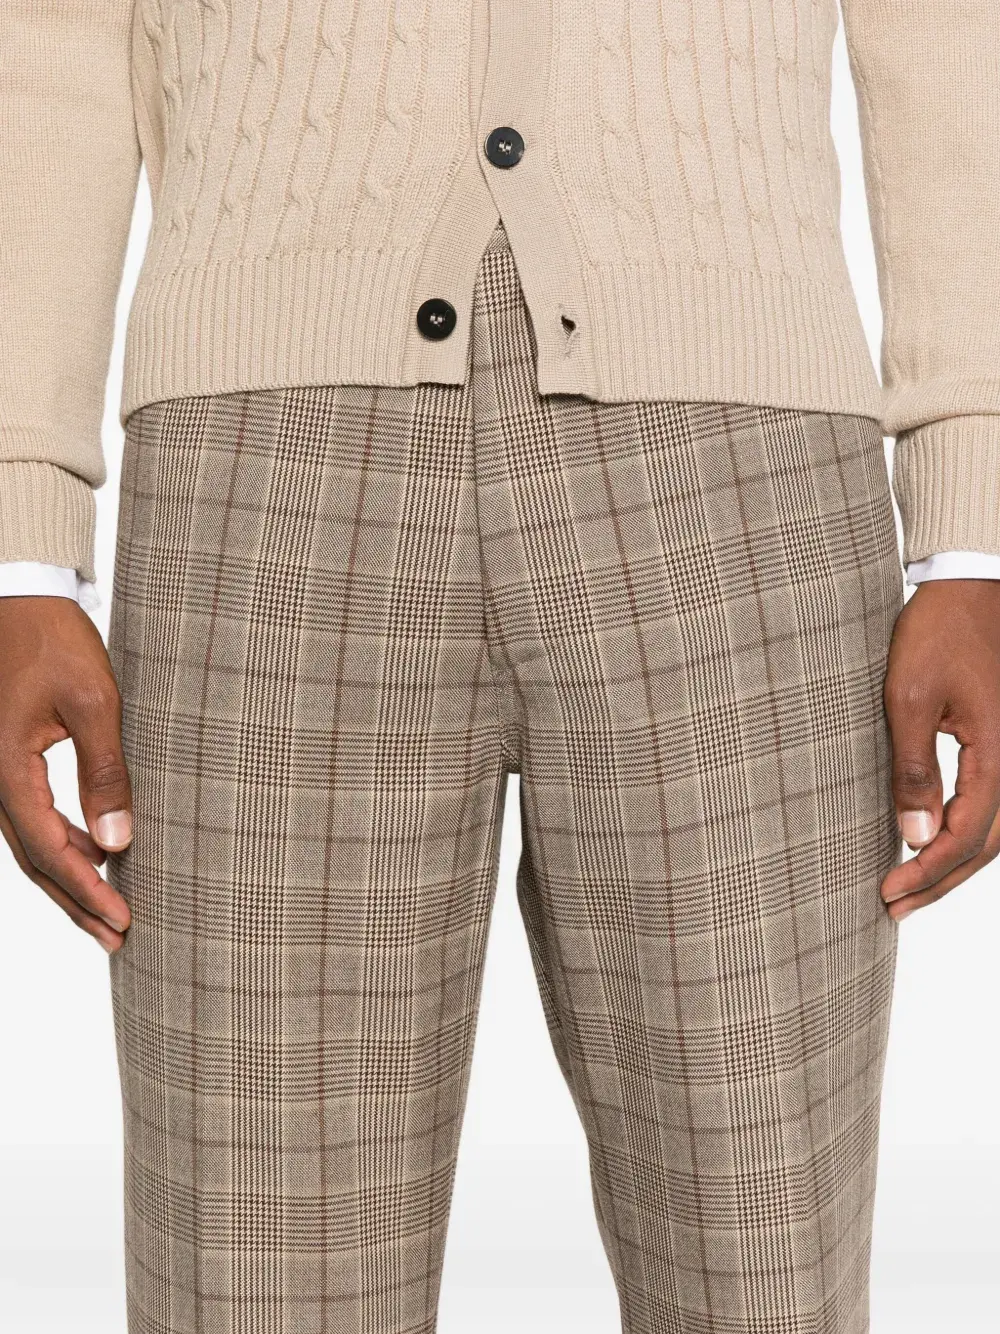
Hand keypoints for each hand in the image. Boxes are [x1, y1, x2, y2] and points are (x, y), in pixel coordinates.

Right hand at [0, 597, 131, 952]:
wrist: (17, 598)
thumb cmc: (52, 640)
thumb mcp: (92, 702)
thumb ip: (105, 771)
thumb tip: (118, 838)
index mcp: (6, 771)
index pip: (49, 851)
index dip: (87, 890)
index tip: (123, 920)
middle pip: (36, 861)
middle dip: (77, 902)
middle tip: (118, 938)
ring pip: (32, 844)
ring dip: (70, 879)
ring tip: (108, 911)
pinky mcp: (8, 762)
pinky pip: (31, 818)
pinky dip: (62, 845)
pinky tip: (94, 855)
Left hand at [882, 580, 999, 919]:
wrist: (970, 587)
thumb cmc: (938, 633)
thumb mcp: (908, 700)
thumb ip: (913, 770)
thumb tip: (914, 835)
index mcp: (999, 754)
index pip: (967, 836)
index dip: (927, 871)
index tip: (888, 892)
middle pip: (985, 845)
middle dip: (940, 881)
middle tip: (894, 908)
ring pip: (993, 829)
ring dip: (953, 863)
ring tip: (910, 890)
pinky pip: (992, 803)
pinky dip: (966, 834)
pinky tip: (934, 843)